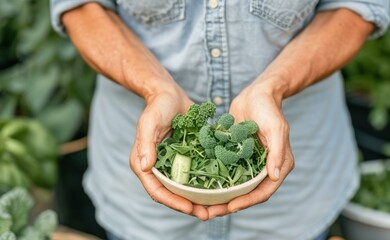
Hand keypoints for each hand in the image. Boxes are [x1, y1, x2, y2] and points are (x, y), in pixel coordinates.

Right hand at [129, 84, 208, 220]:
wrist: (170, 94)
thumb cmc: (157, 106)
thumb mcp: (150, 122)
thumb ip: (146, 144)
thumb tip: (145, 167)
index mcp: (144, 163)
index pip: (156, 190)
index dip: (173, 202)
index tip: (190, 208)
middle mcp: (157, 168)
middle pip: (171, 194)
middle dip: (188, 206)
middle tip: (207, 214)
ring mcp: (171, 164)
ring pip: (184, 188)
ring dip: (198, 198)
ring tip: (216, 206)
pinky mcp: (184, 157)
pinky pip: (194, 174)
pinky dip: (204, 182)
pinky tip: (220, 187)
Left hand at [207, 80, 294, 218]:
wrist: (257, 93)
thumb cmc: (269, 108)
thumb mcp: (275, 127)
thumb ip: (277, 152)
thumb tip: (275, 176)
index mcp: (278, 165)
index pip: (264, 190)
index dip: (247, 201)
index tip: (230, 207)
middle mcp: (265, 167)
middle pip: (248, 193)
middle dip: (230, 204)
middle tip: (210, 212)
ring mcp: (250, 162)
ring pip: (235, 185)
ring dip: (220, 195)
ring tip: (202, 204)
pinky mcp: (237, 155)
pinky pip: (226, 171)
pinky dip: (215, 179)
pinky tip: (199, 184)